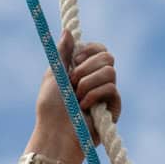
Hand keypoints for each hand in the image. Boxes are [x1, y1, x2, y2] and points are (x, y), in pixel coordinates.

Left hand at [31, 29, 119, 154]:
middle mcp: (96, 79)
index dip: (88, 51)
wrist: (56, 132)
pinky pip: (112, 88)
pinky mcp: (113, 107)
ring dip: (88, 83)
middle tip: (72, 82)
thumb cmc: (51, 107)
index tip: (74, 60)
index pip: (99, 49)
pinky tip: (84, 106)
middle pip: (108, 56)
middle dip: (86, 67)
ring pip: (111, 71)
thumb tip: (68, 31)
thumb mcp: (54, 74)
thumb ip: (63, 52)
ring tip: (77, 97)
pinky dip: (94, 95)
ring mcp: (106, 93)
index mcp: (83, 70)